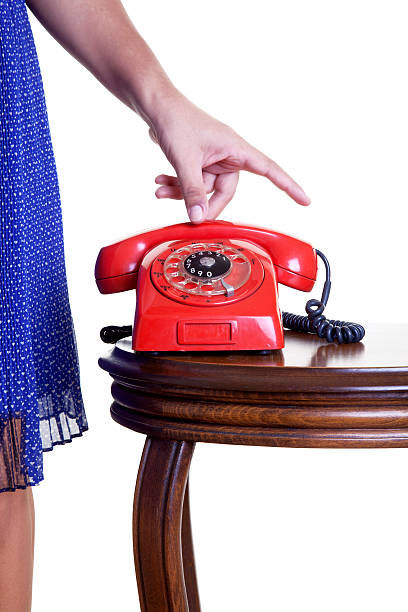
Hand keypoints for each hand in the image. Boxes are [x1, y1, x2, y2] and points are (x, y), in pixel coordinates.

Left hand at [149, 93, 309, 223]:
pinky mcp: (198, 160)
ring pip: (205, 188)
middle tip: (190, 214)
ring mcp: (212, 158)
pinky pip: (193, 181)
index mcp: (236, 149)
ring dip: (183, 192)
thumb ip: (193, 191)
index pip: (270, 170)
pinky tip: (161, 182)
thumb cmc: (176, 121)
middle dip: (205, 202)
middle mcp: (228, 154)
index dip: (289, 186)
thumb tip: (199, 218)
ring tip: (161, 189)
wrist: (156, 105)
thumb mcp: (185, 160)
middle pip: (226, 191)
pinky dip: (177, 185)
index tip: (305, 200)